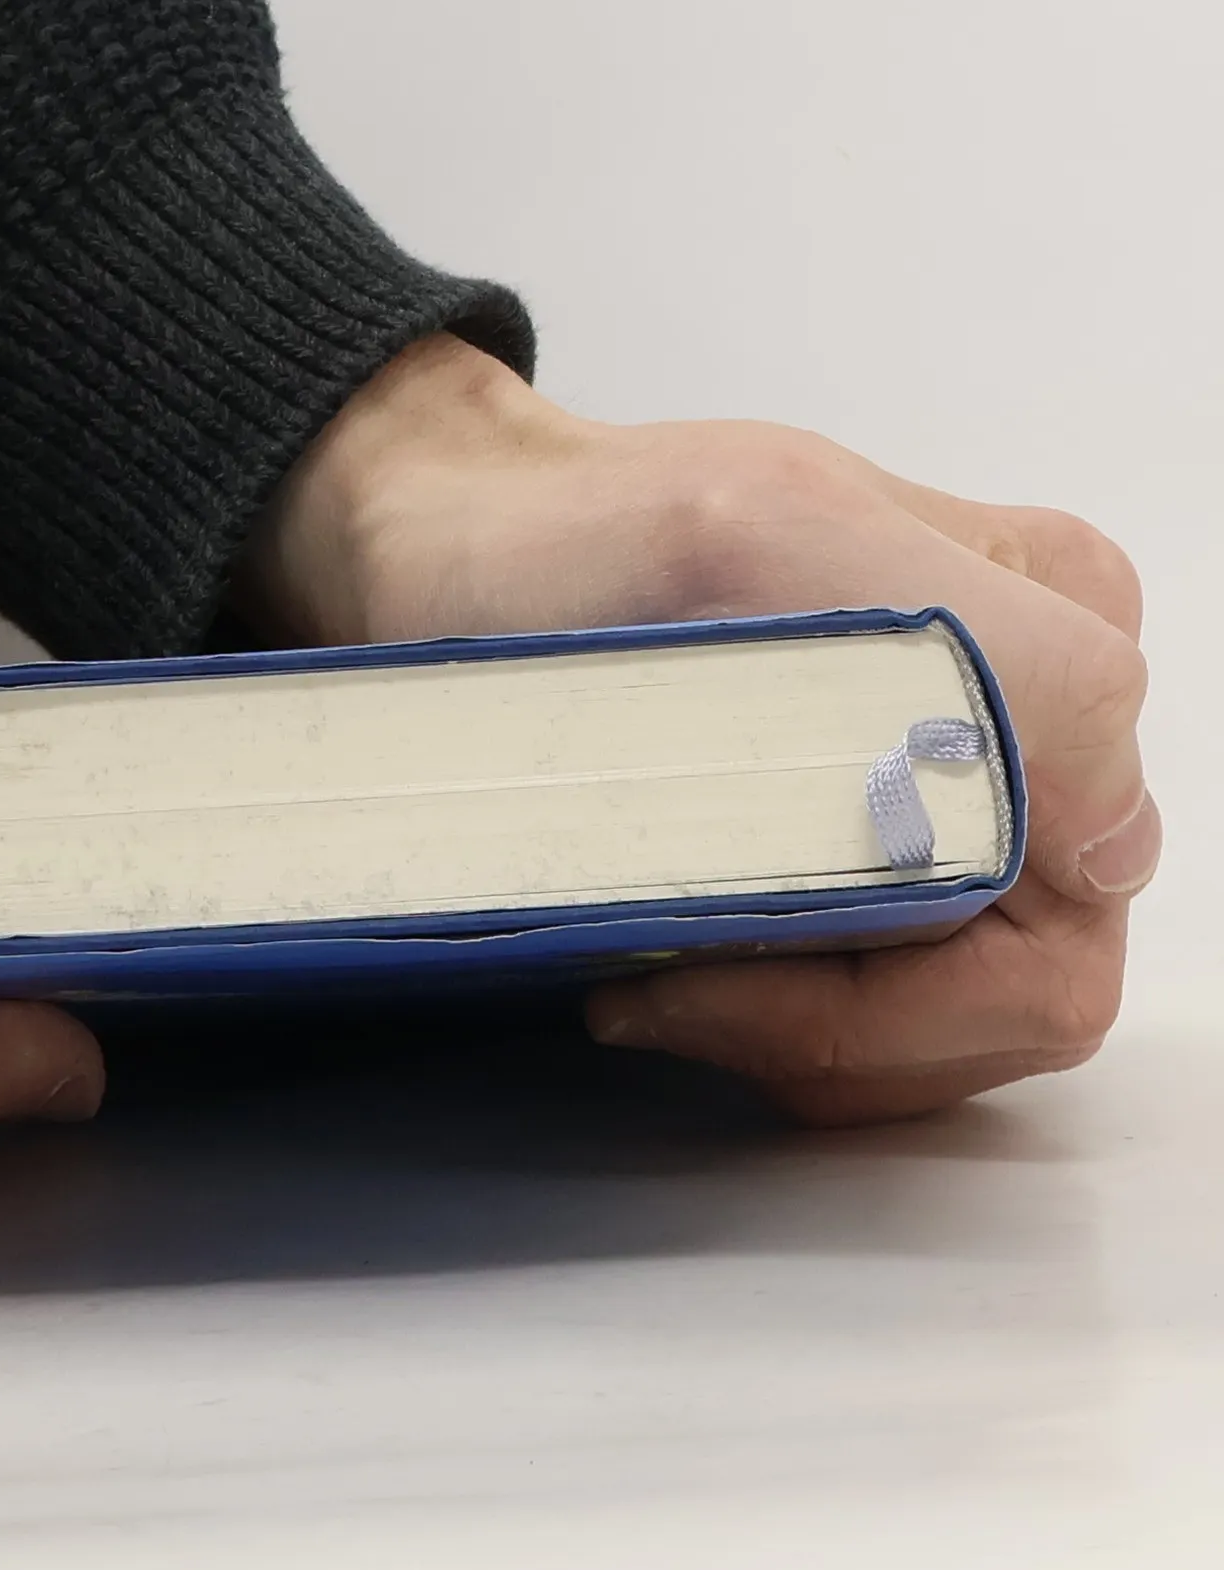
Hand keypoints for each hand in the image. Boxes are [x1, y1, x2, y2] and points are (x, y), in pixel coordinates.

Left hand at [236, 336, 1157, 1121]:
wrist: (457, 546)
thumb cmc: (572, 539)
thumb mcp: (770, 544)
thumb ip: (995, 662)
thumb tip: (1111, 840)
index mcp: (1053, 642)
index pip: (1055, 926)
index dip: (890, 996)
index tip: (701, 964)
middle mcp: (1025, 737)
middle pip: (1013, 999)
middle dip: (837, 1028)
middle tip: (660, 995)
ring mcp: (945, 808)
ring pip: (940, 1026)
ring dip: (793, 1031)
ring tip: (649, 975)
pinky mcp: (855, 860)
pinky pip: (865, 1009)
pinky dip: (765, 1019)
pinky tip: (663, 972)